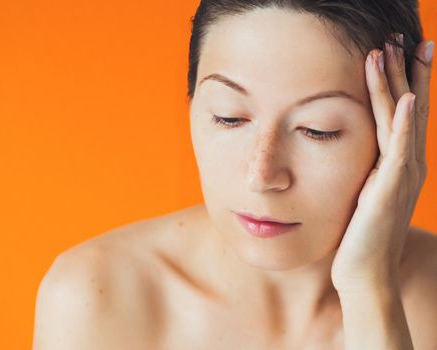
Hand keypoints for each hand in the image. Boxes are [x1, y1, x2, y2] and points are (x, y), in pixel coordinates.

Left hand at [330, 34, 433, 293]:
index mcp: (397, 165)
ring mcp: (401, 177)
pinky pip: (400, 151)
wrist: (364, 273)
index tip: (399, 51)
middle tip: (405, 37)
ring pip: (401, 121)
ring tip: (392, 50)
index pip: (403, 115)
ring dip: (398, 84)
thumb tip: (350, 155)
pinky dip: (406, 124)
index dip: (404, 82)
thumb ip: (363, 173)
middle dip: (407, 71)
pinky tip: (408, 99)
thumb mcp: (362, 195)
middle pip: (409, 109)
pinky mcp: (389, 191)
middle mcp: (406, 166)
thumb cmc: (358, 236)